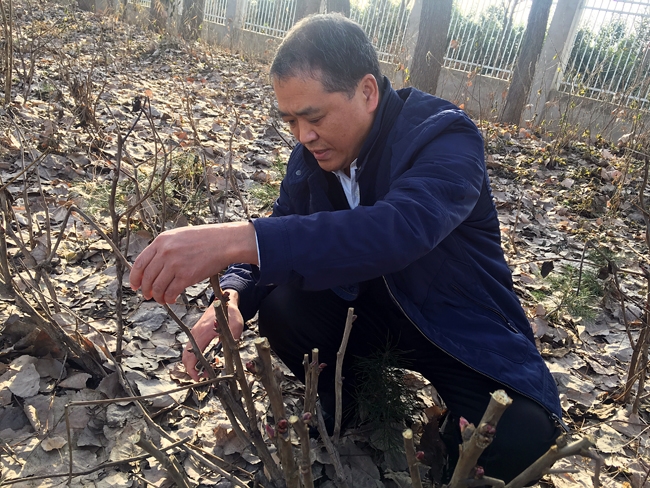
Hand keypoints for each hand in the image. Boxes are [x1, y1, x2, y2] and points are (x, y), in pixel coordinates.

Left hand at [129, 222, 257, 303]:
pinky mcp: (186, 276)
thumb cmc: (204, 239)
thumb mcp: (179, 236)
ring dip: (157, 297)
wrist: (223, 242)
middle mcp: (165, 253)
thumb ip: (164, 248)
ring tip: (161, 300)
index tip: (135, 286)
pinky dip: (169, 299)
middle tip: (147, 296)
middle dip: (146, 290)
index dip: (135, 278)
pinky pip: (171, 292)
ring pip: (158, 287)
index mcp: (161, 241)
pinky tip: (172, 300)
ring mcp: (175, 265)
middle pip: (147, 278)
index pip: (140, 263)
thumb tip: (153, 266)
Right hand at [182, 290, 243, 380]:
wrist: (224, 301)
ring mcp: (194, 334)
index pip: (191, 355)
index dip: (192, 370)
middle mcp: (195, 334)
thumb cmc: (230, 313)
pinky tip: (211, 359)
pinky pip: (193, 349)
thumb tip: (231, 353)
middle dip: (192, 370)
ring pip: (189, 354)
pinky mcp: (196, 334)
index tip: (199, 378)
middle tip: (204, 377)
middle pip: (186, 357)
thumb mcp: (235, 326)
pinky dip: (198, 357)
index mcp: (202, 333)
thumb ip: (232, 339)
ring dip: (196, 364)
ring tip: (210, 369)